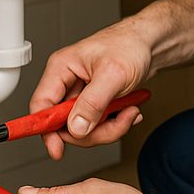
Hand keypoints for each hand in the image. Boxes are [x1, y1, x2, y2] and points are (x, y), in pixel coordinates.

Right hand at [30, 17, 153, 159]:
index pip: (41, 105)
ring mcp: (82, 93)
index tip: (57, 150)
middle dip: (94, 130)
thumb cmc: (131, 45)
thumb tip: (75, 127)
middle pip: (65, 124)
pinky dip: (117, 123)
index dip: (46, 130)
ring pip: (84, 128)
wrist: (153, 43)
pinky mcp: (96, 101)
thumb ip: (93, 103)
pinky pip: (99, 124)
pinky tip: (130, 111)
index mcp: (62, 68)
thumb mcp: (113, 74)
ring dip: (111, 127)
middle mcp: (68, 81)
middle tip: (119, 122)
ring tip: (130, 112)